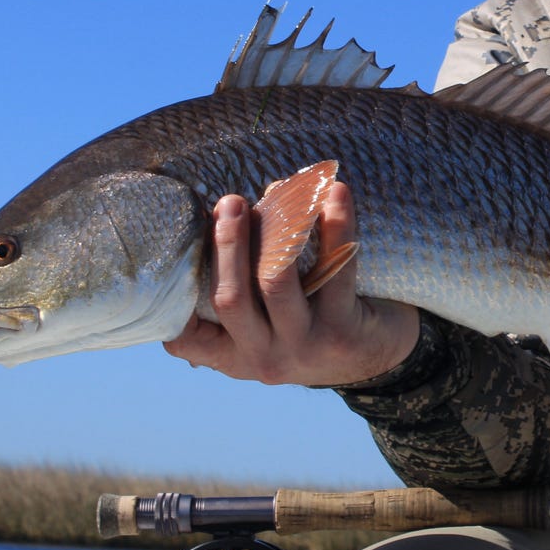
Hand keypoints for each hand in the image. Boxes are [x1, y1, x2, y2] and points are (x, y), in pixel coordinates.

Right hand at [163, 181, 420, 386]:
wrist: (378, 357)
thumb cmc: (312, 324)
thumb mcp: (269, 325)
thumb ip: (243, 289)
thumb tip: (229, 212)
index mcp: (235, 356)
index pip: (185, 338)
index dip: (171, 302)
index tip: (171, 251)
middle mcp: (264, 357)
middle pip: (231, 298)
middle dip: (227, 244)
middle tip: (230, 201)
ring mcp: (304, 346)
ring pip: (275, 282)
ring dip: (272, 230)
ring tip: (275, 191)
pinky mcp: (343, 331)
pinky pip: (335, 269)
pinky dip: (335, 224)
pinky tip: (336, 194)